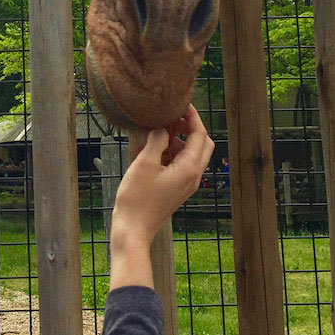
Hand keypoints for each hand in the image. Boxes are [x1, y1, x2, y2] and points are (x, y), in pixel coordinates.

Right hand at [113, 106, 213, 245]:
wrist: (134, 229)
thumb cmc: (137, 198)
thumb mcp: (144, 164)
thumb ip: (157, 141)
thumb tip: (162, 128)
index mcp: (189, 168)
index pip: (199, 134)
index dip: (192, 117)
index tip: (181, 104)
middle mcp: (193, 176)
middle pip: (201, 144)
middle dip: (188, 128)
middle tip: (171, 117)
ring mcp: (185, 184)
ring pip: (189, 154)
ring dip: (175, 140)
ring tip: (153, 132)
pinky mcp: (176, 189)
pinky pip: (179, 165)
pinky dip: (168, 154)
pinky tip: (146, 151)